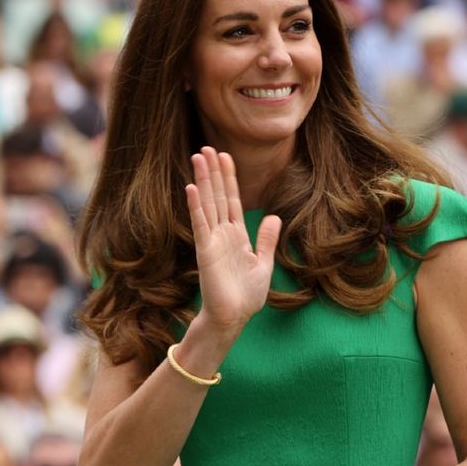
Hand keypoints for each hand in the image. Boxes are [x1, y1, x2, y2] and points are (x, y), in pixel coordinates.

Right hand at [186, 147, 280, 334]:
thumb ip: (267, 240)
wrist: (234, 318)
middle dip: (213, 171)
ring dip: (203, 180)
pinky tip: (192, 187)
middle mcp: (222, 234)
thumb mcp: (263, 264)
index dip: (229, 178)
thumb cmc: (246, 296)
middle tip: (206, 147)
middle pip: (217, 195)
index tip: (224, 156)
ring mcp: (212, 240)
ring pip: (207, 203)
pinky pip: (200, 224)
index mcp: (237, 235)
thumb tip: (274, 217)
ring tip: (198, 157)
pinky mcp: (205, 251)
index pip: (232, 200)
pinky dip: (196, 206)